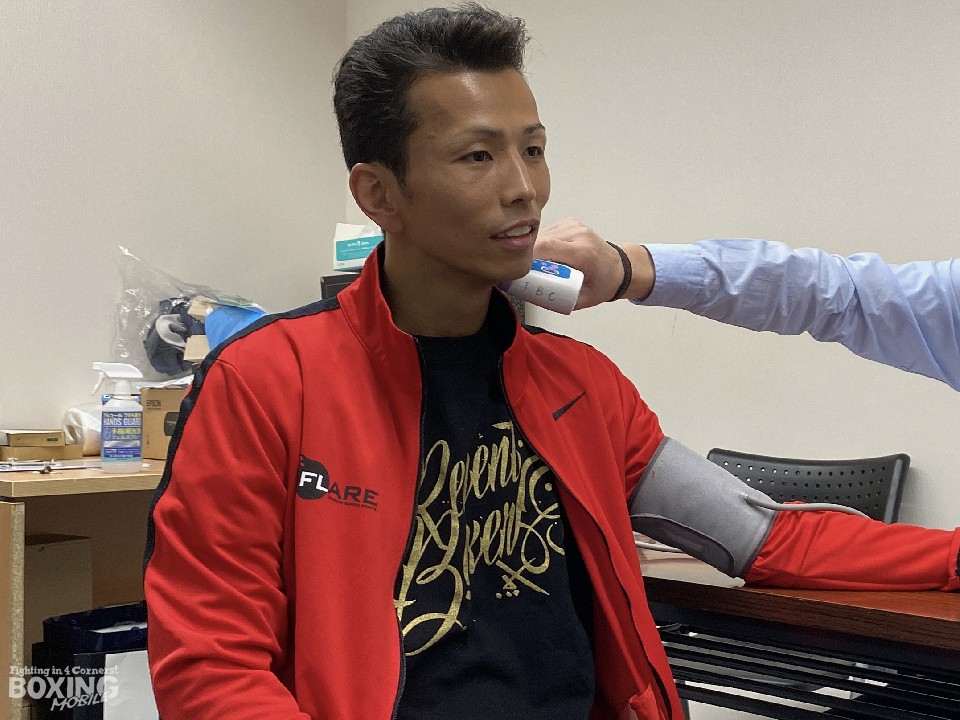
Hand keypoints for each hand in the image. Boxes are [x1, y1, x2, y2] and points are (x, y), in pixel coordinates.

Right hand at [534, 218, 654, 308]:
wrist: (619, 268)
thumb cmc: (604, 282)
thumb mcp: (582, 299)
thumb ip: (558, 299)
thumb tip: (533, 296)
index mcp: (583, 252)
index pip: (546, 247)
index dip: (527, 257)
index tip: (519, 270)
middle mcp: (579, 234)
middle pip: (540, 240)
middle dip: (527, 255)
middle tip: (524, 272)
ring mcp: (574, 226)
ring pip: (541, 234)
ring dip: (533, 249)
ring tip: (538, 265)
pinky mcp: (569, 223)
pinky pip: (546, 231)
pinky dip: (541, 243)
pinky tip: (545, 254)